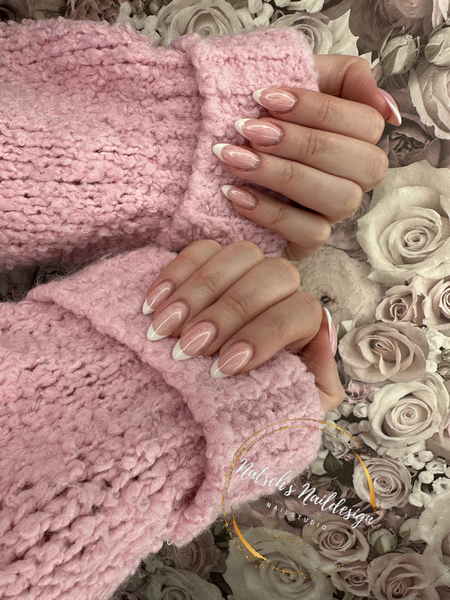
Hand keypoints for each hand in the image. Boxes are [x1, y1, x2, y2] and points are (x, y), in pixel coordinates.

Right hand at [142, 240, 344, 411]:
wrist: (222, 404)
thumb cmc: (258, 402)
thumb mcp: (295, 406)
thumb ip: (320, 386)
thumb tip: (320, 342)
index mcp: (304, 319)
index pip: (299, 310)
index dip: (263, 335)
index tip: (223, 367)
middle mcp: (282, 288)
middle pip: (270, 276)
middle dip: (227, 313)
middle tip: (188, 349)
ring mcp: (248, 269)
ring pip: (236, 256)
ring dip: (198, 292)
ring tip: (165, 329)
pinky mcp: (212, 260)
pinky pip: (199, 249)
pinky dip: (175, 274)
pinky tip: (153, 305)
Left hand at [213, 54, 398, 260]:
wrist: (213, 147)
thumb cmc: (265, 111)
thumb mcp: (303, 75)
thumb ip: (349, 76)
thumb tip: (386, 108)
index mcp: (360, 136)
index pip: (366, 123)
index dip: (317, 109)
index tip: (264, 97)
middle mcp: (358, 177)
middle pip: (362, 163)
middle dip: (302, 143)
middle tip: (250, 130)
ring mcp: (336, 211)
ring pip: (340, 198)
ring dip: (285, 176)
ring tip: (236, 159)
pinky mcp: (311, 240)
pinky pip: (310, 234)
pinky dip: (271, 213)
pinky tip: (235, 193)